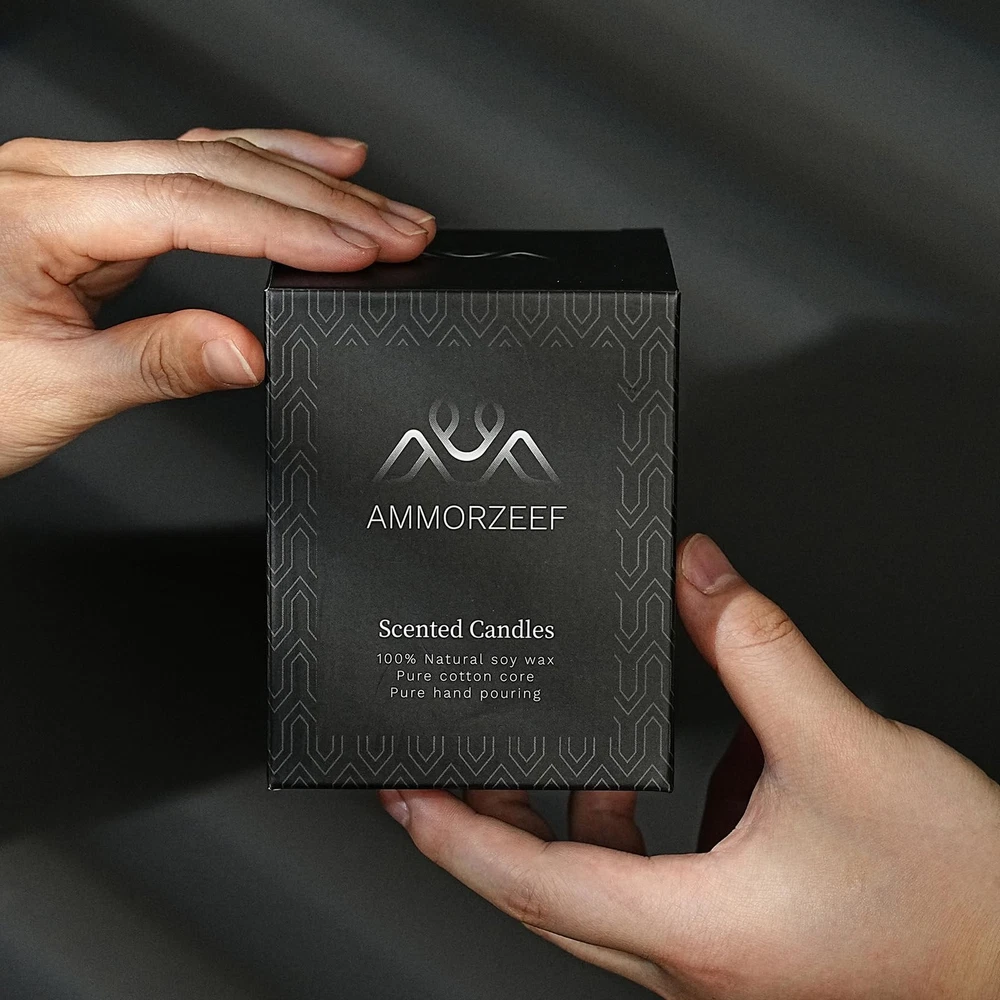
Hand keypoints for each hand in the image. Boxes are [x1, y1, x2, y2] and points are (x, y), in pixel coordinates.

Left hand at [0, 128, 434, 476]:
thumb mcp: (51, 390)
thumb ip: (154, 363)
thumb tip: (248, 350)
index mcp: (41, 212)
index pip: (197, 205)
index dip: (292, 226)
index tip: (363, 248)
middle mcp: (57, 179)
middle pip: (216, 166)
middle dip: (322, 197)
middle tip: (401, 225)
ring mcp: (74, 184)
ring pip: (209, 156)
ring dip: (301, 176)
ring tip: (376, 194)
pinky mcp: (92, 204)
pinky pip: (190, 169)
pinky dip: (256, 171)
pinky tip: (300, 166)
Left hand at [379, 534, 999, 998]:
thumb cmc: (958, 901)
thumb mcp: (848, 751)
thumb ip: (760, 649)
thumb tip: (699, 575)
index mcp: (697, 928)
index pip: (533, 884)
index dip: (456, 834)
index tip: (401, 797)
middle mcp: (692, 958)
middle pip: (544, 894)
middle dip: (479, 826)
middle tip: (435, 773)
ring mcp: (714, 958)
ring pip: (593, 892)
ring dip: (554, 824)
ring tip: (537, 758)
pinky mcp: (740, 941)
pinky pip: (645, 885)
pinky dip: (619, 830)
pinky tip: (638, 785)